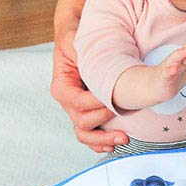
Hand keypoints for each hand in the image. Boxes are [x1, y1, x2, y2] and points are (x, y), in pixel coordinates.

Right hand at [51, 26, 128, 151]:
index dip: (95, 103)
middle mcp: (68, 102)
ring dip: (103, 139)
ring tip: (123, 139)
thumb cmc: (75, 40)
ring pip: (85, 133)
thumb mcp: (73, 41)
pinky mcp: (88, 113)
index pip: (77, 102)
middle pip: (81, 122)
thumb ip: (79, 52)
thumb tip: (89, 61)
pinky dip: (101, 142)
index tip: (112, 99)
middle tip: (122, 120)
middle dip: (102, 124)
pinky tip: (114, 144)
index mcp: (62, 87)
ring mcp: (78, 110)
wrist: (78, 43)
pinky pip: (91, 134)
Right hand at [149, 42, 185, 103]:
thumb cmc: (172, 78)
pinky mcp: (163, 77)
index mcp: (184, 58)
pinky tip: (174, 69)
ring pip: (175, 57)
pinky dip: (170, 70)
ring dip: (182, 53)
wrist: (155, 88)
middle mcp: (176, 60)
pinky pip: (166, 72)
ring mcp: (169, 67)